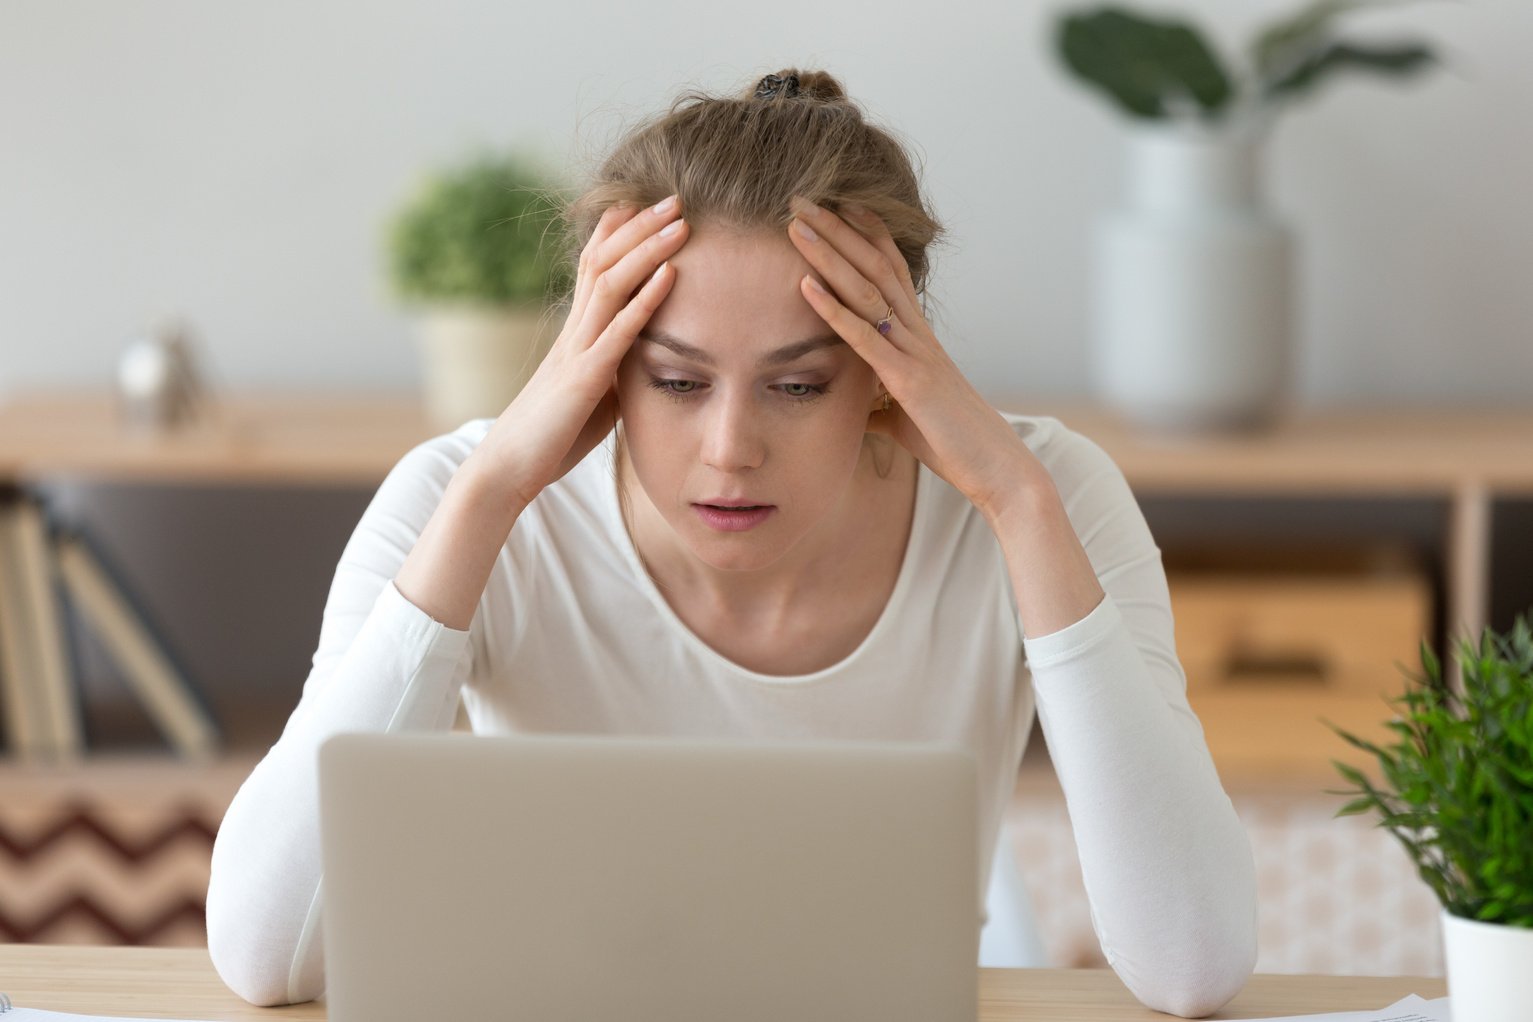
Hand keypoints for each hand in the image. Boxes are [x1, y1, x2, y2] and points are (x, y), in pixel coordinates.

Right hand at [470, 195, 689, 508]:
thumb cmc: (549, 440)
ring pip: (610, 283)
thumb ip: (613, 373)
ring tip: (680, 221)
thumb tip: (641, 363)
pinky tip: (672, 273)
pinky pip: (619, 330)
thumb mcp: (591, 399)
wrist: (506, 471)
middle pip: (603, 261)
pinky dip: (646, 298)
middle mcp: (572, 332)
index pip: (591, 269)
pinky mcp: (584, 378)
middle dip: (639, 227)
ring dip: (647, 249)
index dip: (617, 234)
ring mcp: (575, 351)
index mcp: (573, 336)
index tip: (645, 205)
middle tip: (675, 197)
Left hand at [786, 197, 1038, 518]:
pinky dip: (833, 309)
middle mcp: (917, 333)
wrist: (996, 467)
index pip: (890, 270)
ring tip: (796, 224)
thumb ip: (881, 405)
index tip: (835, 203)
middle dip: (836, 229)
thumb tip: (860, 410)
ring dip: (828, 255)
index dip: (864, 233)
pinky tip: (805, 285)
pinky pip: (865, 338)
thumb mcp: (906, 418)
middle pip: (874, 265)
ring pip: (866, 290)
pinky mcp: (908, 380)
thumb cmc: (953, 442)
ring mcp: (914, 352)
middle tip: (800, 196)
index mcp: (917, 336)